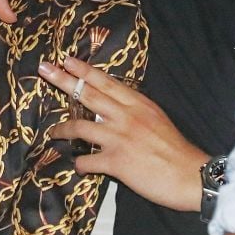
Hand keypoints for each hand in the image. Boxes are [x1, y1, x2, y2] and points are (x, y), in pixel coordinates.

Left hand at [40, 57, 209, 211]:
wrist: (190, 175)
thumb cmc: (175, 149)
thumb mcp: (157, 119)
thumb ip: (135, 111)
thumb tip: (114, 107)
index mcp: (138, 104)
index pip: (106, 82)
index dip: (85, 70)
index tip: (67, 60)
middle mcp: (126, 116)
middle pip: (88, 94)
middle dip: (64, 80)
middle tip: (45, 69)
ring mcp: (119, 138)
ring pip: (81, 127)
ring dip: (62, 129)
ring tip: (52, 133)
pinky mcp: (116, 162)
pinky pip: (87, 161)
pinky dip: (80, 163)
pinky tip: (79, 166)